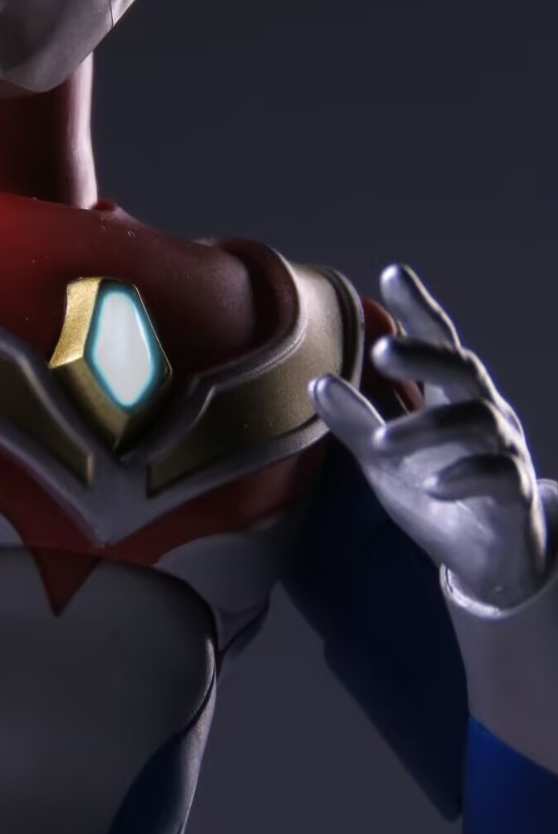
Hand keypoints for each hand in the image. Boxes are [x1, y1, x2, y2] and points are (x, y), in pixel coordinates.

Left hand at [310, 264, 550, 608]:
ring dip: (428, 427)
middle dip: (425, 355)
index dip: (419, 308)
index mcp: (453, 397)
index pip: (439, 343)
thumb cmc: (434, 493)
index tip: (393, 273)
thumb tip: (316, 381)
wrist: (487, 559)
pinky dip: (467, 476)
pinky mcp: (517, 493)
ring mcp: (506, 450)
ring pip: (478, 420)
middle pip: (463, 368)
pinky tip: (436, 485)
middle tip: (381, 349)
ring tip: (383, 441)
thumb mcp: (385, 460)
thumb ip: (356, 422)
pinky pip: (501, 475)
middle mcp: (484, 413)